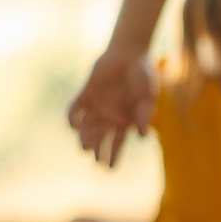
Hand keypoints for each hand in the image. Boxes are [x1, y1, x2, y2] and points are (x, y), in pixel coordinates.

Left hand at [67, 47, 157, 167]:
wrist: (130, 52)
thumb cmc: (144, 76)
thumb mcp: (148, 97)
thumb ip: (145, 115)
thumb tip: (143, 136)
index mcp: (124, 121)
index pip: (117, 144)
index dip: (113, 156)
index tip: (110, 169)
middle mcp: (108, 116)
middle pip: (99, 139)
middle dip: (97, 150)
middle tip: (97, 159)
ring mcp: (96, 105)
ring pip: (86, 127)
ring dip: (85, 138)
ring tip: (86, 147)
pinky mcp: (86, 93)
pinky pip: (75, 109)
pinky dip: (72, 117)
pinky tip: (73, 125)